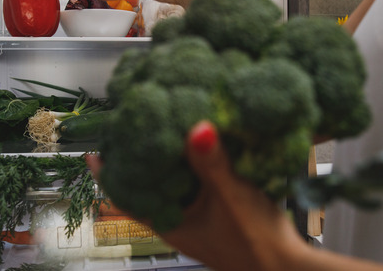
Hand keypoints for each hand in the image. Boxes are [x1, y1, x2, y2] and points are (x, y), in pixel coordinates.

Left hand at [86, 121, 310, 270]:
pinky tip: (202, 147)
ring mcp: (198, 219)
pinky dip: (192, 167)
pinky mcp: (218, 214)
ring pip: (172, 185)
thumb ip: (212, 161)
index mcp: (170, 222)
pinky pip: (195, 186)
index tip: (93, 149)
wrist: (289, 270)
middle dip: (138, 159)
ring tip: (163, 128)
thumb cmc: (256, 244)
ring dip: (167, 161)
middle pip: (146, 186)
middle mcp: (179, 221)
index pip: (125, 195)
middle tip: (131, 127)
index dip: (108, 172)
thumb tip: (196, 128)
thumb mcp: (232, 196)